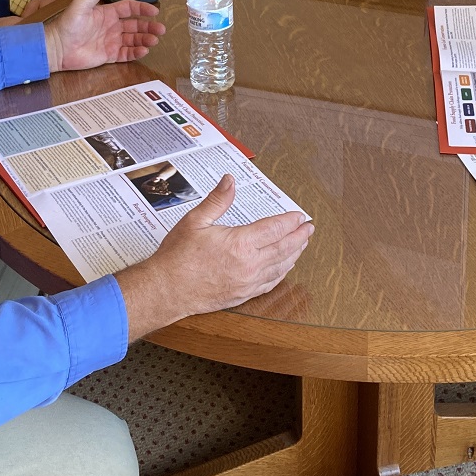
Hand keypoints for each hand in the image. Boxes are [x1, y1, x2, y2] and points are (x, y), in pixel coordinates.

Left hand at [43, 0, 163, 71]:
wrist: (57, 47)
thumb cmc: (66, 25)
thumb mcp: (80, 5)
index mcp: (107, 13)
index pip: (129, 9)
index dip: (142, 9)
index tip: (154, 11)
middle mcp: (111, 27)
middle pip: (135, 25)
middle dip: (149, 27)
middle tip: (161, 29)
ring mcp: (111, 41)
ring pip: (133, 40)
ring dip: (145, 39)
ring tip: (154, 41)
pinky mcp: (108, 55)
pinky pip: (126, 54)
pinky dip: (136, 53)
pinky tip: (143, 51)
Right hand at [115, 175, 312, 339]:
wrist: (166, 290)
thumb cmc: (177, 257)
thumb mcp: (195, 221)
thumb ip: (217, 200)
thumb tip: (229, 181)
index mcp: (240, 243)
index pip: (275, 229)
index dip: (290, 221)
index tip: (299, 216)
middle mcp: (249, 264)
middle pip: (284, 247)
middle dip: (299, 237)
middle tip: (309, 228)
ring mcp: (248, 282)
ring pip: (281, 266)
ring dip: (294, 254)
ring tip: (301, 245)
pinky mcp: (243, 295)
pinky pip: (270, 283)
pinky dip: (282, 272)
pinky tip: (284, 267)